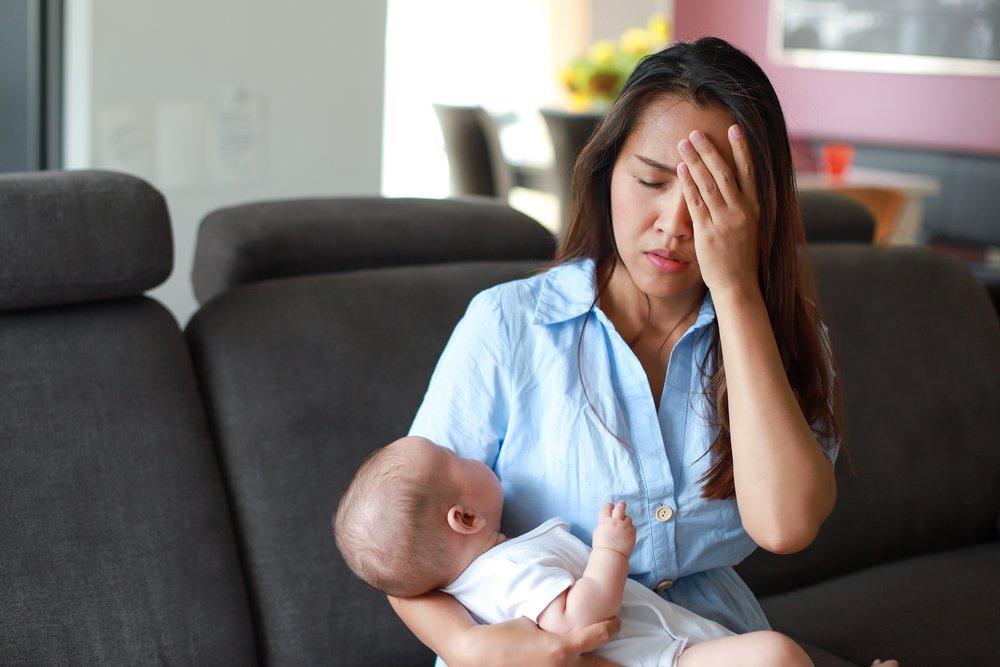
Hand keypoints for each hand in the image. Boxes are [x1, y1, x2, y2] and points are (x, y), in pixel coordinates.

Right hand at [454, 616, 622, 666]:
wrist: (478, 655)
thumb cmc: (503, 636)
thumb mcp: (531, 622)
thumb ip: (552, 624)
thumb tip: (560, 622)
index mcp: (562, 648)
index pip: (600, 635)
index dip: (612, 626)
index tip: (617, 621)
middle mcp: (564, 666)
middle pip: (602, 666)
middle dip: (616, 664)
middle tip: (631, 662)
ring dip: (599, 665)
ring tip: (613, 664)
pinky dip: (576, 666)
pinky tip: (579, 664)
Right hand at [592, 501, 635, 557]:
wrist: (611, 555)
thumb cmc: (602, 546)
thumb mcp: (598, 532)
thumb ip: (603, 523)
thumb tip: (608, 519)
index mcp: (604, 521)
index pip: (606, 509)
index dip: (608, 506)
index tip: (610, 505)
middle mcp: (615, 521)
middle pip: (619, 508)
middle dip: (621, 505)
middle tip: (622, 503)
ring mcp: (624, 526)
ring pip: (627, 517)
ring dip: (625, 519)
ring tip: (623, 526)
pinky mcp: (632, 532)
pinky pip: (632, 526)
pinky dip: (629, 528)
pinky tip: (626, 533)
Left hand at [676, 124, 759, 295]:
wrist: (738, 285)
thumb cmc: (742, 258)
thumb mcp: (751, 228)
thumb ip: (745, 207)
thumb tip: (738, 188)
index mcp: (756, 208)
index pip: (750, 172)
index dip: (741, 149)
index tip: (734, 129)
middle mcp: (742, 211)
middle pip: (725, 173)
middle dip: (710, 150)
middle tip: (696, 132)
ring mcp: (725, 221)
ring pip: (708, 183)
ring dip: (695, 161)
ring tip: (684, 143)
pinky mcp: (708, 232)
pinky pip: (696, 203)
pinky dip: (688, 184)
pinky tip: (680, 169)